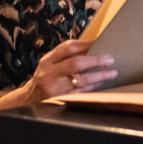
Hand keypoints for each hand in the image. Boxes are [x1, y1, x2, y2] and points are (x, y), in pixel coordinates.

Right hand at [0, 39, 116, 143]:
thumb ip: (65, 56)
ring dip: (99, 76)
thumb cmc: (47, 77)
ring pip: (81, 80)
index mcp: (48, 61)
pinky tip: (102, 83)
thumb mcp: (50, 64)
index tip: (100, 43)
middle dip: (95, 61)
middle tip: (110, 60)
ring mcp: (55, 88)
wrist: (30, 99)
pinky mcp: (62, 100)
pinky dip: (94, 87)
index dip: (86, 45)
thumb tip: (93, 46)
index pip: (68, 48)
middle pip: (75, 63)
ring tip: (112, 73)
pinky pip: (82, 93)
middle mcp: (50, 73)